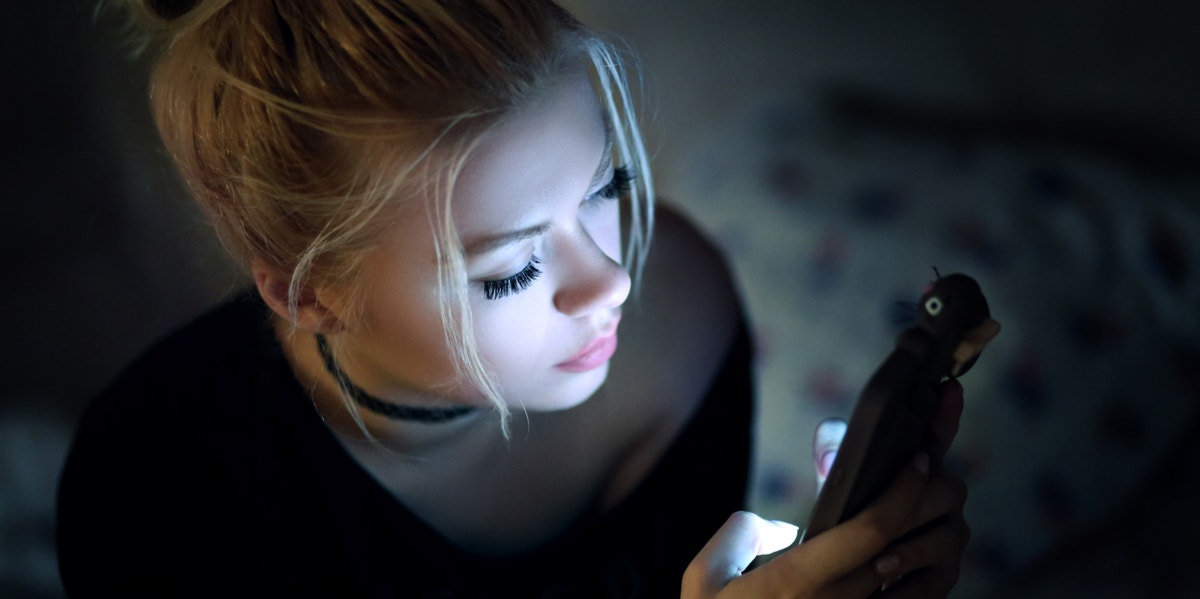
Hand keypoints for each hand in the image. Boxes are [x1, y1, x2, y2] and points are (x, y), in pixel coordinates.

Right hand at [681, 381, 968, 597]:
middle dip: (931, 507)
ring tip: (940, 521)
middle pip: (904, 549)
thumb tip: (781, 528)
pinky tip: (920, 568)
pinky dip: (925, 587)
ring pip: (920, 587)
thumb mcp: (703, 580)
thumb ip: (739, 536)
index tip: (917, 462)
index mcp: (797, 581)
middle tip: (941, 481)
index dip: (902, 490)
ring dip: (939, 550)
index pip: (870, 529)